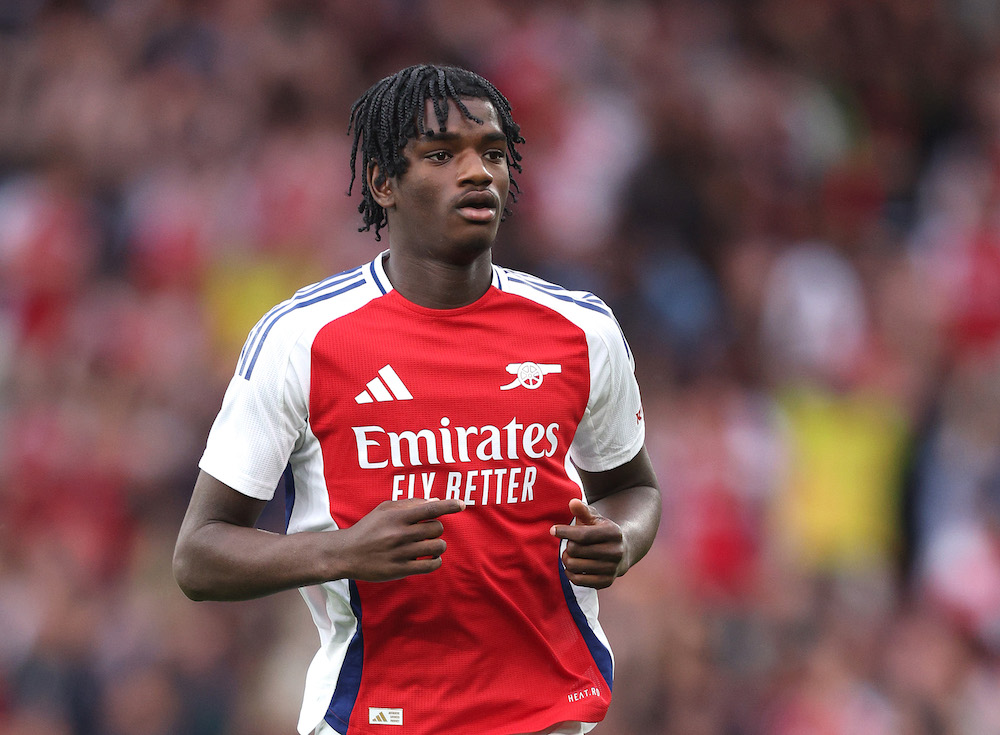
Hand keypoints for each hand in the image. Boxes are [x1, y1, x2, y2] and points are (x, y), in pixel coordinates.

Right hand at [339, 498, 464, 581]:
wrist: (347, 554)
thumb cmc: (368, 528)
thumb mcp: (384, 510)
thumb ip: (409, 504)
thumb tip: (436, 501)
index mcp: (396, 517)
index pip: (429, 508)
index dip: (448, 505)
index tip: (462, 504)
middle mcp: (400, 534)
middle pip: (437, 528)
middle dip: (436, 528)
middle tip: (427, 531)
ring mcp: (401, 553)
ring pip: (437, 546)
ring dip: (438, 545)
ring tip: (430, 545)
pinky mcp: (400, 570)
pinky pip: (431, 565)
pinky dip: (436, 561)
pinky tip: (430, 558)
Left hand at [550, 498, 627, 588]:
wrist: (622, 551)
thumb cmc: (601, 531)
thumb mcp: (595, 518)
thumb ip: (583, 511)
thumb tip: (572, 502)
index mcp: (613, 533)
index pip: (583, 535)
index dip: (565, 532)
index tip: (553, 530)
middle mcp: (615, 552)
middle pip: (576, 550)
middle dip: (567, 546)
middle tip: (569, 544)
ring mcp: (612, 568)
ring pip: (575, 566)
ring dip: (567, 559)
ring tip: (570, 555)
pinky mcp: (607, 582)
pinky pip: (579, 581)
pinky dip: (570, 574)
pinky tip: (571, 567)